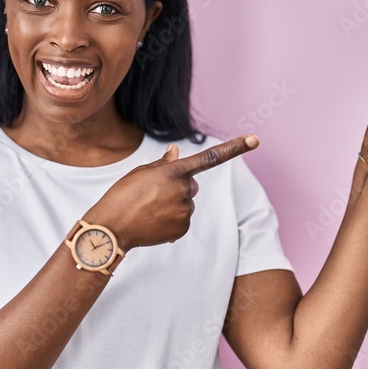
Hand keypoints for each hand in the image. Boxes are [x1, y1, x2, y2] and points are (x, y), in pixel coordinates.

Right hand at [84, 135, 258, 250]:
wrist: (112, 227)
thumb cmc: (123, 195)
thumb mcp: (141, 173)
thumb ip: (164, 164)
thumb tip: (177, 152)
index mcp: (174, 171)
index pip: (210, 157)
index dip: (234, 147)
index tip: (255, 139)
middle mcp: (184, 190)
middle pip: (192, 184)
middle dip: (178, 187)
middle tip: (153, 194)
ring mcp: (185, 210)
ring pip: (187, 203)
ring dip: (173, 204)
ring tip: (150, 210)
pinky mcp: (183, 228)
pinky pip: (183, 220)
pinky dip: (172, 220)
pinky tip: (154, 222)